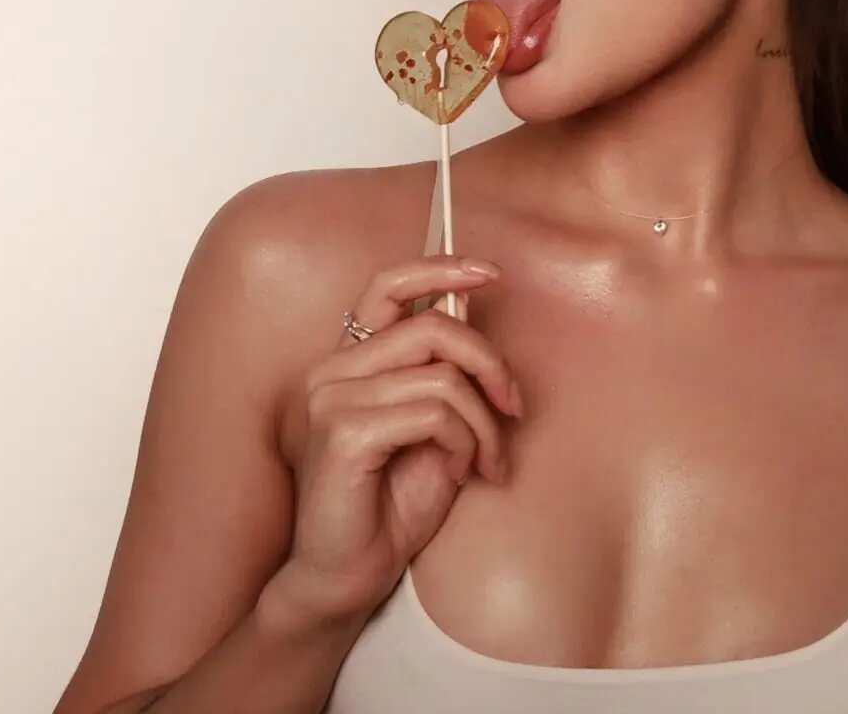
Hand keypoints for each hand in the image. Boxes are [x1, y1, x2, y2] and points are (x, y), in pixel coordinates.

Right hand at [267, 256, 521, 626]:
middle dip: (491, 365)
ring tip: (487, 460)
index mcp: (352, 361)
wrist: (347, 577)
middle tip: (513, 409)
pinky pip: (434, 413)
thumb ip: (445, 374)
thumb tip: (474, 314)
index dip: (441, 269)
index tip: (490, 272)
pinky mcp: (346, 433)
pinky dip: (464, 442)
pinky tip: (462, 472)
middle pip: (435, 328)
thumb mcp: (434, 428)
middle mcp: (335, 371)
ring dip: (484, 423)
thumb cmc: (391, 506)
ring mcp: (334, 399)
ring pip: (444, 377)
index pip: (388, 286)